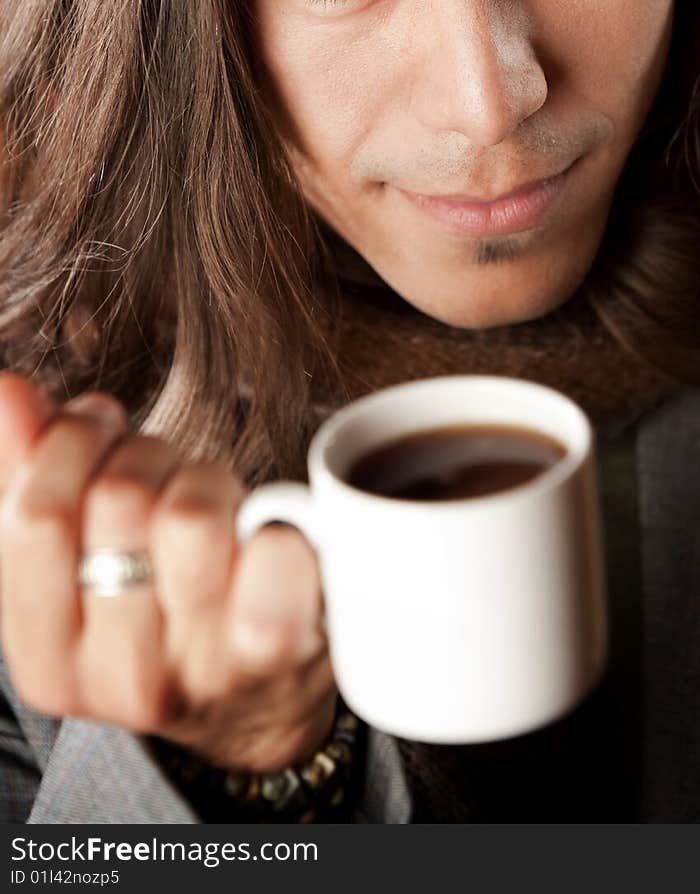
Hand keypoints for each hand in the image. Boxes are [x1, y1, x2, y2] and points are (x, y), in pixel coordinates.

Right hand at [0, 373, 336, 771]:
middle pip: (117, 501)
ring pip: (190, 515)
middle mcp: (118, 678)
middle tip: (162, 466)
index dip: (70, 442)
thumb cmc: (160, 605)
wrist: (257, 701)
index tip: (98, 425)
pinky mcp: (277, 652)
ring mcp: (198, 670)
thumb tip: (8, 392)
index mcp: (47, 659)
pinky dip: (275, 525)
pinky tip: (268, 534)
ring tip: (213, 498)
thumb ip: (30, 476)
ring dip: (206, 478)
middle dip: (144, 452)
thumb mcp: (80, 556)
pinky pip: (271, 559)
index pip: (34, 516)